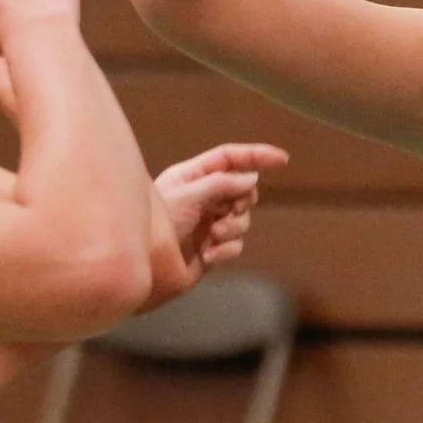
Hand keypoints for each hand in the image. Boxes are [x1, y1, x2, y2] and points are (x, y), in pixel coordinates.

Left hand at [157, 143, 289, 279]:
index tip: (282, 159)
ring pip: (243, 220)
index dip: (256, 156)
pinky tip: (207, 254)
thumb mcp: (189, 196)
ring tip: (212, 236)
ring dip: (232, 228)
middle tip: (230, 210)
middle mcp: (203, 198)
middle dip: (242, 202)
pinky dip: (226, 250)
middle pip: (243, 191)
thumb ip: (222, 185)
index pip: (230, 159)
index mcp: (193, 177)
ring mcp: (209, 223)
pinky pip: (235, 245)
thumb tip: (252, 179)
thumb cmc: (155, 224)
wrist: (141, 266)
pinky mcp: (212, 248)